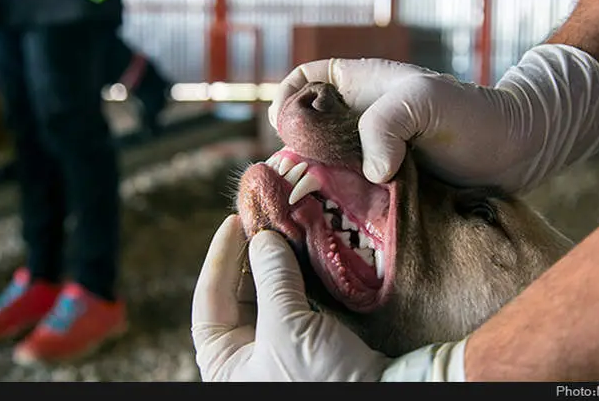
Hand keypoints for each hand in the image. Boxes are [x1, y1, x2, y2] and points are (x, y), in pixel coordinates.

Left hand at [191, 214, 389, 381]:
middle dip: (252, 255)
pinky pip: (298, 302)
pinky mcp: (311, 344)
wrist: (390, 394)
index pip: (208, 299)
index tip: (234, 220)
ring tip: (286, 226)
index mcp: (226, 362)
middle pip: (239, 293)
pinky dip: (301, 276)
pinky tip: (308, 250)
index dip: (219, 257)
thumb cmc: (324, 381)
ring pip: (271, 294)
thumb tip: (264, 239)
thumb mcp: (288, 328)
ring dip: (279, 262)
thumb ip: (272, 279)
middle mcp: (248, 356)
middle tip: (266, 216)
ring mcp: (280, 350)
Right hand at [267, 47, 598, 193]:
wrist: (518, 151)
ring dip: (316, 184)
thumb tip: (370, 173)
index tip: (288, 130)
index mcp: (358, 85)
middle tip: (295, 182)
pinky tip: (340, 218)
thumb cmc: (472, 114)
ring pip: (324, 166)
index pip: (302, 82)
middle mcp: (357, 118)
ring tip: (314, 205)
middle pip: (305, 131)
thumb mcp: (424, 101)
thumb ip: (385, 125)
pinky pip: (349, 192)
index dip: (287, 102)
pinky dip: (340, 204)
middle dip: (294, 154)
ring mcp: (369, 152)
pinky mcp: (383, 184)